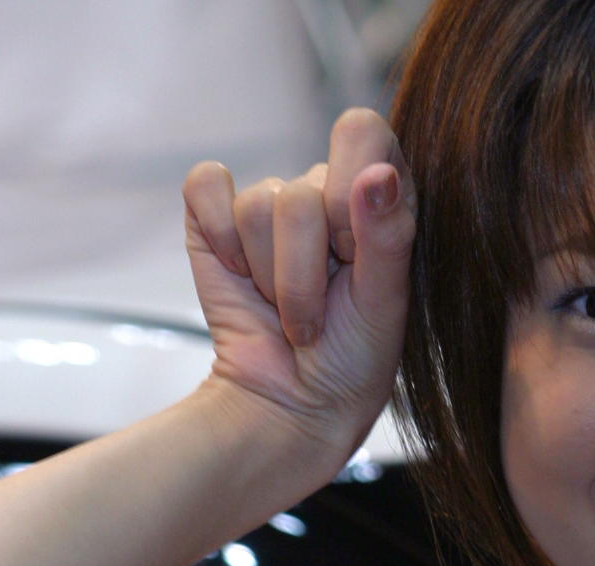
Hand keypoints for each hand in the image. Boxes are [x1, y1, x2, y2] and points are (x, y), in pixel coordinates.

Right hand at [182, 108, 415, 454]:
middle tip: (319, 313)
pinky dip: (221, 242)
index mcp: (379, 196)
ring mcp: (269, 204)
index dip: (349, 194)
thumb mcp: (385, 304)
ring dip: (271, 278)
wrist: (293, 403)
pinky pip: (206, 187)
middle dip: (304, 270)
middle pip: (300, 191)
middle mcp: (325, 191)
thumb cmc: (355, 358)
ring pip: (257, 204)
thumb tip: (378, 172)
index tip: (352, 255)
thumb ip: (389, 235)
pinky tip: (242, 277)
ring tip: (289, 313)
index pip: (363, 132)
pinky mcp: (215, 219)